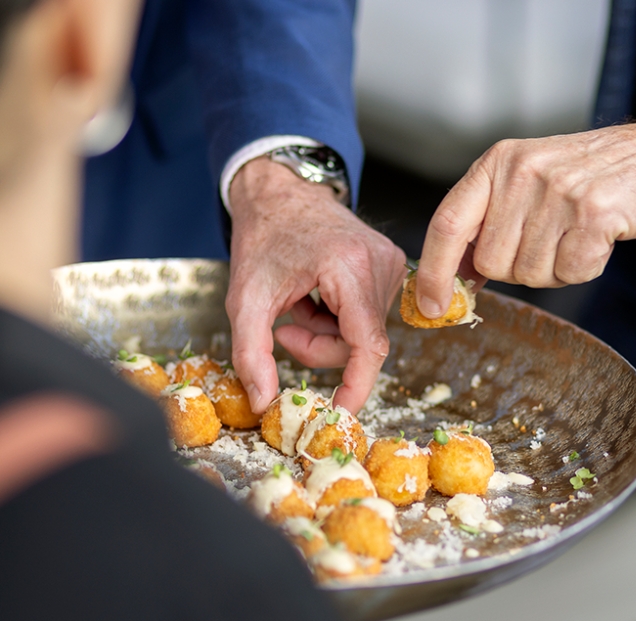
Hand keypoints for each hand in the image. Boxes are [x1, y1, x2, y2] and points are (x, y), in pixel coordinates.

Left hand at [227, 157, 406, 413]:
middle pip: (361, 344)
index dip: (356, 385)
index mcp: (349, 268)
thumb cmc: (262, 238)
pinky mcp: (391, 267)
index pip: (368, 346)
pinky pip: (367, 317)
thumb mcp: (244, 299)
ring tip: (299, 302)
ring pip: (364, 334)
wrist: (279, 192)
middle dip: (319, 349)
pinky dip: (337, 318)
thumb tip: (264, 402)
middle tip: (284, 329)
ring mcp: (391, 265)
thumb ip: (250, 354)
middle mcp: (381, 265)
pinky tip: (316, 294)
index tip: (340, 413)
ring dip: (326, 332)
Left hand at [413, 116, 635, 316]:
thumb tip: (453, 279)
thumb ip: (488, 224)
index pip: (447, 224)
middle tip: (553, 242)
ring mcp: (559, 190)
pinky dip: (586, 268)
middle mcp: (523, 170)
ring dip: (556, 269)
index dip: (434, 272)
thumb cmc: (591, 179)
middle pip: (493, 262)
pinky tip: (599, 240)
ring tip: (578, 235)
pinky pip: (570, 272)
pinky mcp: (595, 212)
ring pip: (531, 273)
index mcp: (497, 162)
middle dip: (520, 269)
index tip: (430, 306)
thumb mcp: (528, 184)